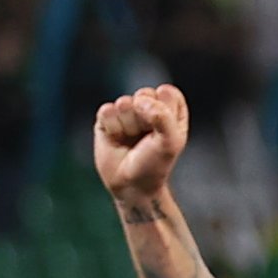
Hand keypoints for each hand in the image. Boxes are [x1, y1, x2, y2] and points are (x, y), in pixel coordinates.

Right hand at [93, 84, 189, 204]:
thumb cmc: (154, 165)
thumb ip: (163, 117)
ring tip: (131, 140)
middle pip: (144, 94)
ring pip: (124, 103)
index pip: (167, 92)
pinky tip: (116, 139)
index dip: (163, 110)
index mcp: (170, 110)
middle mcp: (148, 107)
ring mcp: (127, 112)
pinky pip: (107, 111)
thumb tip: (140, 101)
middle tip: (146, 138)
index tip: (163, 130)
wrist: (131, 185)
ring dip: (128, 125)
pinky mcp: (107, 118)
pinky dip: (112, 127)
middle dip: (144, 118)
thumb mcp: (170, 143)